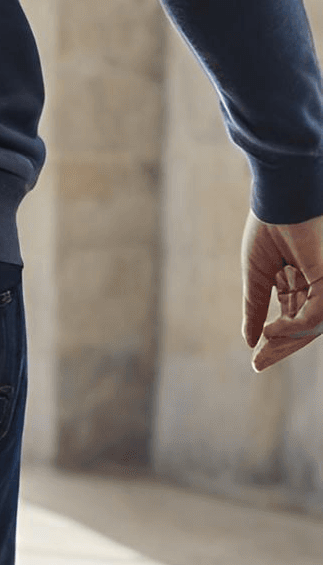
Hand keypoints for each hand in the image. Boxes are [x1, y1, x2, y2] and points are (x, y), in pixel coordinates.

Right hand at [242, 209, 322, 371]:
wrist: (279, 200)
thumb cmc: (268, 228)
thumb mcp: (257, 274)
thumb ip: (255, 306)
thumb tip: (248, 338)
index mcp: (301, 280)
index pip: (291, 317)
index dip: (274, 339)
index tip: (255, 359)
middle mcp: (317, 285)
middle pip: (302, 326)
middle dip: (281, 347)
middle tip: (258, 364)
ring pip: (310, 326)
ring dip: (286, 343)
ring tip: (263, 351)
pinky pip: (314, 315)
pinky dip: (293, 327)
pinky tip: (270, 331)